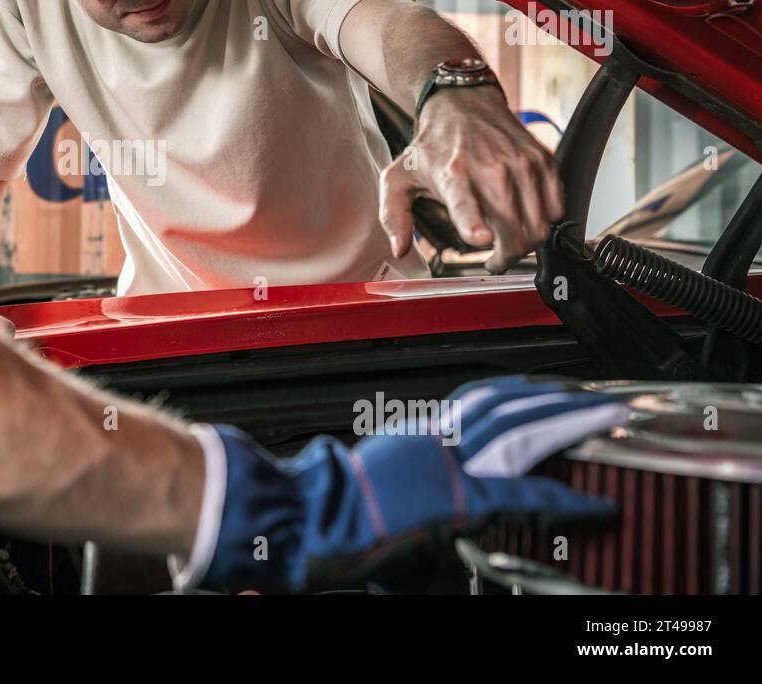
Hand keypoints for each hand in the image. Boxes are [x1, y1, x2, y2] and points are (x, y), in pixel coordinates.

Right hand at [179, 376, 625, 590]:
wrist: (306, 516)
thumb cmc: (329, 510)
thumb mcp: (382, 484)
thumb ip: (417, 480)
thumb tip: (440, 493)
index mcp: (419, 436)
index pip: (479, 403)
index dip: (518, 395)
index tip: (546, 394)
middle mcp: (436, 440)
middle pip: (507, 405)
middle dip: (555, 399)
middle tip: (596, 395)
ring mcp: (448, 466)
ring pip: (521, 432)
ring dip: (567, 423)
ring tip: (605, 418)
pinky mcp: (457, 501)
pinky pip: (523, 496)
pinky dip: (564, 498)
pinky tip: (595, 503)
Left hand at [379, 86, 563, 272]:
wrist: (463, 104)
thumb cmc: (432, 146)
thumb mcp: (398, 178)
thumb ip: (393, 216)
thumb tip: (398, 249)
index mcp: (452, 174)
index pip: (466, 203)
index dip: (474, 225)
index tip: (480, 239)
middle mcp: (491, 168)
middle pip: (513, 232)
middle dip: (505, 257)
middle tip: (494, 258)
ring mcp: (522, 164)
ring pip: (538, 227)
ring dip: (525, 243)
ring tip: (507, 238)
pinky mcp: (543, 161)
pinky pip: (556, 209)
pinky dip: (542, 221)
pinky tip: (523, 216)